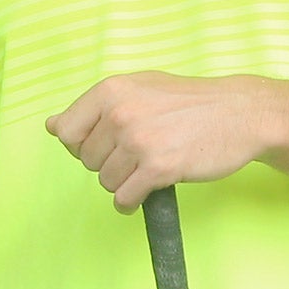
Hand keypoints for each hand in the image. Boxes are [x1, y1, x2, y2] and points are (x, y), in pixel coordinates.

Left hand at [47, 72, 270, 212]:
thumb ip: (96, 106)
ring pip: (105, 181)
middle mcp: (120, 113)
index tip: (104, 145)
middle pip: (86, 160)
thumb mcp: (138, 87)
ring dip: (123, 181)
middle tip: (136, 153)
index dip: (81, 144)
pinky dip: (131, 201)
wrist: (237, 113)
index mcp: (111, 90)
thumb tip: (51, 126)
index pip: (65, 131)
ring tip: (147, 166)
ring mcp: (139, 141)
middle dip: (107, 163)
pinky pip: (124, 198)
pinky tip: (146, 190)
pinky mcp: (159, 168)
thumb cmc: (187, 101)